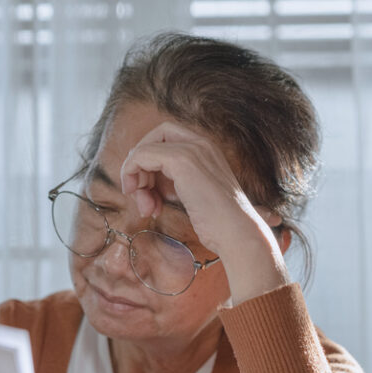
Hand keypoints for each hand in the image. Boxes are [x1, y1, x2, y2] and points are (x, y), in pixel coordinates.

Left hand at [119, 121, 290, 300]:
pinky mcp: (182, 161)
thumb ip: (175, 183)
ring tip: (147, 208)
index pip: (165, 139)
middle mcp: (200, 143)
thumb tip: (143, 184)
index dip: (149, 162)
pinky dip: (133, 176)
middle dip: (139, 165)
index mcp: (206, 149)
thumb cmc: (219, 223)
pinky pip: (142, 156)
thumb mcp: (195, 195)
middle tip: (139, 195)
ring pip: (144, 149)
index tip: (146, 190)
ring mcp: (192, 150)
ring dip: (136, 178)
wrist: (238, 234)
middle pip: (153, 138)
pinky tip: (146, 204)